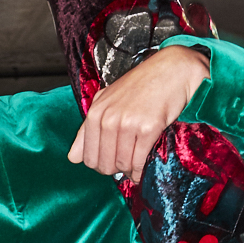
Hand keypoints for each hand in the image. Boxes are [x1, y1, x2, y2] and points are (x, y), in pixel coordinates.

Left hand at [68, 47, 209, 181]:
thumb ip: (86, 130)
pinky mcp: (147, 128)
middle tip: (124, 164)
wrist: (171, 71)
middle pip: (104, 164)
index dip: (99, 165)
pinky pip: (138, 161)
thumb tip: (72, 158)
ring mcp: (127, 123)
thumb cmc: (139, 87)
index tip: (110, 161)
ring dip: (129, 170)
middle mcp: (108, 118)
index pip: (87, 157)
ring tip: (134, 162)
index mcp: (95, 113)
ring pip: (122, 165)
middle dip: (114, 169)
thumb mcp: (106, 102)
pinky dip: (140, 170)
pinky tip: (142, 168)